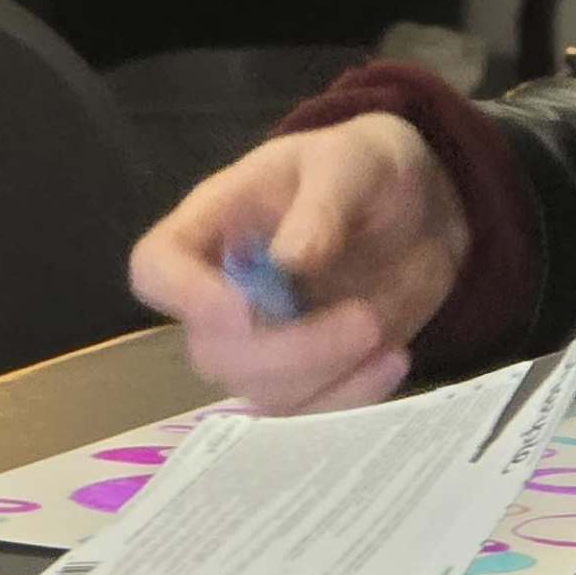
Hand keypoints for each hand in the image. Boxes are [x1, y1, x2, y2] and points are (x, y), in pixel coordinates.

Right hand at [129, 114, 471, 413]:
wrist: (419, 210)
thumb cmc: (367, 169)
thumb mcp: (352, 162)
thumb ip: (322, 204)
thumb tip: (289, 260)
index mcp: (214, 225)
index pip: (156, 267)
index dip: (182, 297)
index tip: (241, 309)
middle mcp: (223, 292)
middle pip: (212, 351)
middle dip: (288, 350)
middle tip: (364, 319)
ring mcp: (263, 341)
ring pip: (262, 391)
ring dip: (327, 374)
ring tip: (382, 330)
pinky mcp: (308, 374)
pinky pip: (310, 411)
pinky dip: (353, 397)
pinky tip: (394, 358)